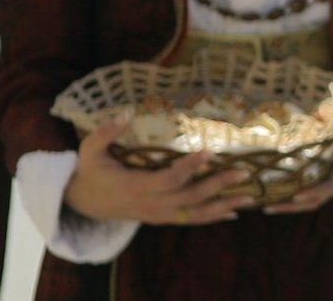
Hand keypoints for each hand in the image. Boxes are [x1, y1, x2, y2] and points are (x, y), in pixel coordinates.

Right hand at [63, 116, 255, 224]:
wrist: (83, 202)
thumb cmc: (90, 170)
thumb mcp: (90, 149)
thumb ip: (106, 132)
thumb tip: (126, 112)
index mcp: (135, 186)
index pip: (168, 180)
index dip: (189, 167)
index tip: (209, 151)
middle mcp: (150, 204)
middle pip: (190, 199)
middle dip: (218, 186)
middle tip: (243, 172)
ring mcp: (157, 214)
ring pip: (194, 214)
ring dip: (223, 206)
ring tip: (249, 197)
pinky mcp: (161, 218)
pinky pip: (190, 220)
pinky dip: (212, 217)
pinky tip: (233, 212)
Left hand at [265, 92, 332, 213]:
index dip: (316, 191)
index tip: (296, 195)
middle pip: (318, 198)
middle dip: (294, 205)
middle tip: (268, 207)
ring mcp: (330, 177)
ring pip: (311, 200)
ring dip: (289, 205)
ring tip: (265, 207)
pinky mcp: (322, 175)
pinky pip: (306, 191)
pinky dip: (290, 196)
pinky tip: (270, 195)